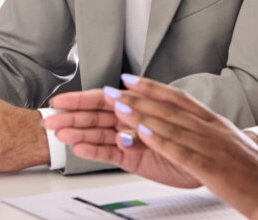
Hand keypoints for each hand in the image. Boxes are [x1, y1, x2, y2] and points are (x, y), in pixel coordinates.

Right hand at [45, 89, 198, 186]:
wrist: (207, 158)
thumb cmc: (190, 129)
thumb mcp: (166, 111)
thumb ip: (140, 105)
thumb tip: (119, 97)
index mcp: (135, 103)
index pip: (101, 99)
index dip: (80, 100)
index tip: (61, 101)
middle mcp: (129, 120)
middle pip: (94, 118)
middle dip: (71, 118)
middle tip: (50, 120)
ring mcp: (128, 140)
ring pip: (97, 135)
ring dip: (78, 134)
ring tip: (61, 135)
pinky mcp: (132, 159)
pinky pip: (108, 154)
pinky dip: (93, 152)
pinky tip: (79, 149)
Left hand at [106, 75, 257, 215]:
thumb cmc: (250, 171)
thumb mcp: (226, 143)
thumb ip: (203, 132)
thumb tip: (177, 124)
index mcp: (215, 122)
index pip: (179, 99)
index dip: (152, 87)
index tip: (130, 80)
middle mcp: (213, 129)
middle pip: (170, 109)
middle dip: (138, 99)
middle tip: (114, 92)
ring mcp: (213, 147)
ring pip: (173, 127)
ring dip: (143, 116)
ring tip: (120, 110)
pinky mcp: (213, 168)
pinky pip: (183, 152)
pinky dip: (162, 142)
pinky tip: (145, 136)